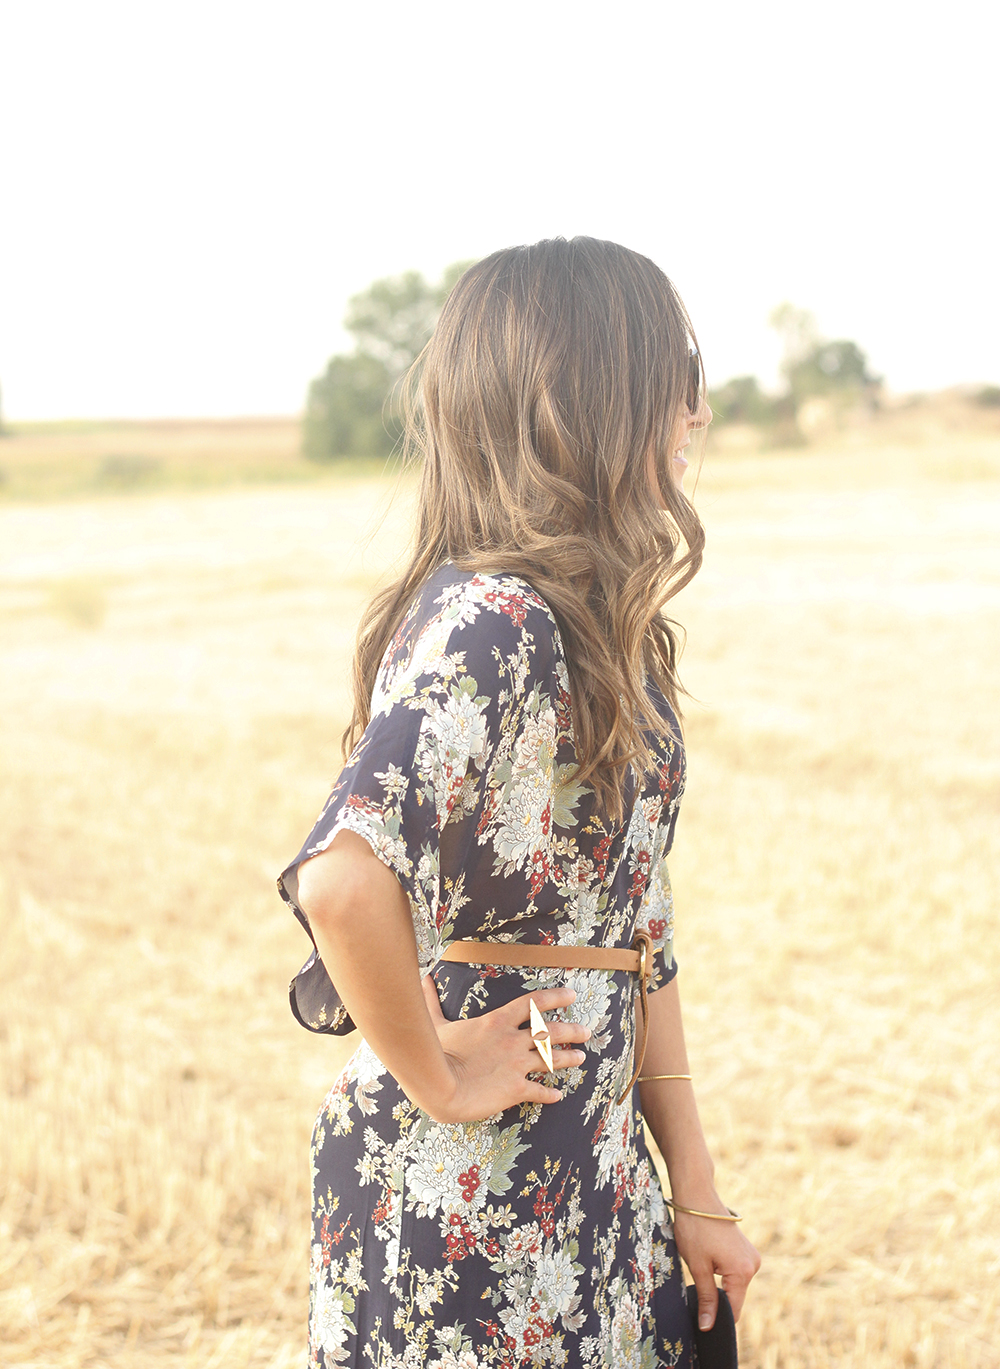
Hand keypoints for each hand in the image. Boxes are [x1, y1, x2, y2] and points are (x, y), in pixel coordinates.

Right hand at [416, 975, 590, 1122]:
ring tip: (580, 1059)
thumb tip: (422, 980)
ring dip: (569, 1059)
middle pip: (551, 1031)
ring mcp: (517, 1065)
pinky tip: (558, 1096)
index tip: (571, 995)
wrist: (440, 1085)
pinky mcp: (516, 1089)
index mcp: (498, 1021)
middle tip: (586, 1032)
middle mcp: (513, 1040)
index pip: (534, 1003)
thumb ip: (432, 1001)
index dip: (555, 997)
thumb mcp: (436, 1023)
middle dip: (572, 1030)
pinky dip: (550, 1094)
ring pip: (552, 1059)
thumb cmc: (437, 1052)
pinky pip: (539, 1091)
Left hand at [671, 1199, 760, 1328]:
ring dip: (718, 1283)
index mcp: (743, 1271)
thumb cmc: (695, 1229)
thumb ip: (706, 1298)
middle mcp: (753, 1265)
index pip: (734, 1309)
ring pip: (734, 1285)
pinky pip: (735, 1271)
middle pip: (735, 1297)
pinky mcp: (746, 1250)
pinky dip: (722, 1272)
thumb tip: (708, 1327)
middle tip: (695, 1284)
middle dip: (716, 1297)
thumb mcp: (697, 1267)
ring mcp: (751, 1256)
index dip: (718, 1318)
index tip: (701, 1320)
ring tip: (702, 1264)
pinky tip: (708, 1258)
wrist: (697, 1196)